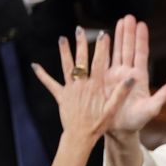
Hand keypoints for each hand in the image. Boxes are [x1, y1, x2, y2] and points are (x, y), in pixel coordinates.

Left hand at [31, 27, 133, 142]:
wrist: (80, 136)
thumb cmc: (98, 124)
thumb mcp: (112, 110)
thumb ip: (120, 93)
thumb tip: (131, 79)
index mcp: (95, 86)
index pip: (100, 63)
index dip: (102, 48)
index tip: (104, 35)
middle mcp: (81, 84)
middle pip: (81, 60)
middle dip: (81, 44)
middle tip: (80, 30)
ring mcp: (69, 89)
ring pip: (66, 67)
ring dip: (63, 52)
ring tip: (62, 39)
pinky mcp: (60, 96)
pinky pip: (50, 84)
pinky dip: (42, 75)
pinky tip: (35, 66)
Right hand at [106, 16, 165, 134]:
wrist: (119, 131)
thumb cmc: (137, 121)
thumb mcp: (153, 107)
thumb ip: (165, 93)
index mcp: (140, 78)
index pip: (140, 54)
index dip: (141, 39)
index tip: (142, 24)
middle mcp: (127, 73)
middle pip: (128, 48)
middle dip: (129, 32)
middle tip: (129, 16)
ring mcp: (114, 75)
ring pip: (116, 51)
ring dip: (118, 36)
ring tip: (119, 21)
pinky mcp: (102, 80)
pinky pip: (101, 61)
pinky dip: (102, 48)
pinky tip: (102, 36)